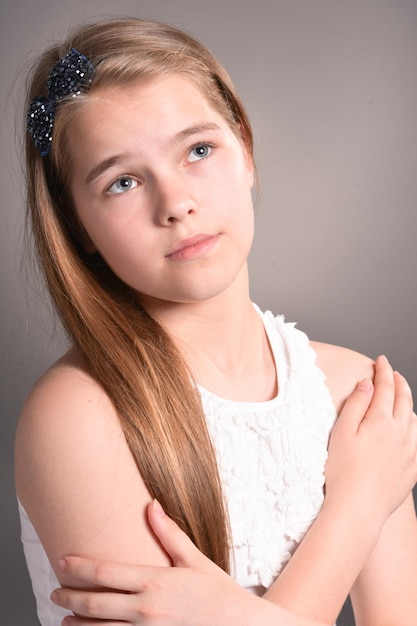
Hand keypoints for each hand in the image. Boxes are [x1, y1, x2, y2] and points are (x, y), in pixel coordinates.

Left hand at [51, 500, 262, 625]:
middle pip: (95, 603)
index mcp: (155, 581)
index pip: (106, 572)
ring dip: (78, 625)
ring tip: (64, 620)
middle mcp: (146, 608)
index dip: (81, 566)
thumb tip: (151, 505)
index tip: (63, 562)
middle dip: (70, 598)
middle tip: (55, 593)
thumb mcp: (194, 558)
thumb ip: (169, 533)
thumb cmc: (218, 592)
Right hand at [325, 355, 416, 524]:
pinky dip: (415, 430)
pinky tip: (409, 432)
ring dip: (409, 405)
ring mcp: (409, 453)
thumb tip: (367, 383)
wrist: (358, 508)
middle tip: (393, 374)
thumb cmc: (343, 471)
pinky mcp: (412, 470)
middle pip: (404, 401)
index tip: (381, 361)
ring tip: (402, 400)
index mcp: (381, 421)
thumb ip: (356, 404)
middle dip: (399, 383)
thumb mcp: (342, 432)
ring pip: (415, 421)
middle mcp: (401, 434)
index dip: (383, 371)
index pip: (385, 387)